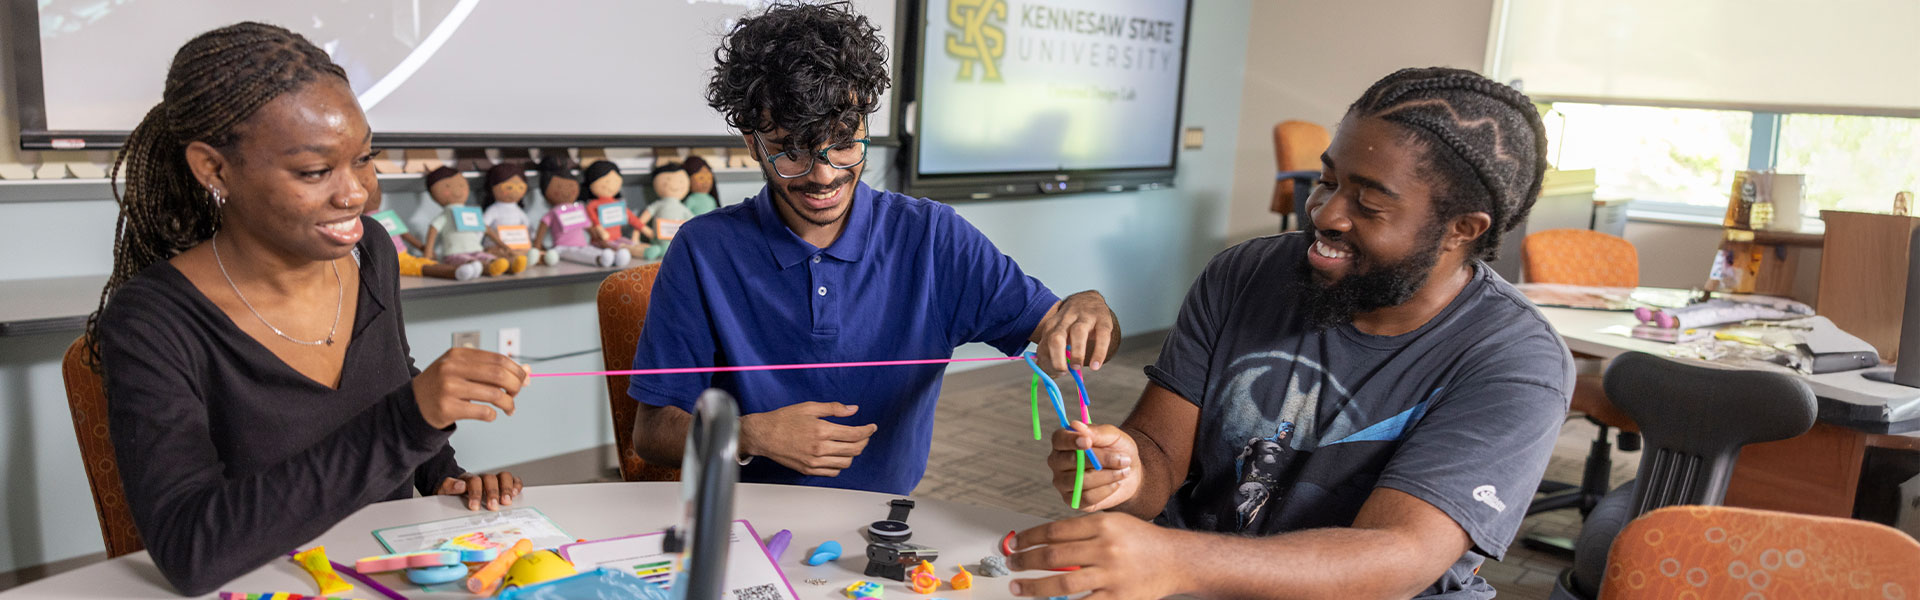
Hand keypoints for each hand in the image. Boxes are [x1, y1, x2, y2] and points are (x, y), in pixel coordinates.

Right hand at [412, 348, 529, 428]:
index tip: (524, 379)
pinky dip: (492, 415)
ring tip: (509, 408)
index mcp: (458, 355)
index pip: (498, 359)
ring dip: (508, 404)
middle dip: (515, 386)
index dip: (516, 370)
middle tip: (516, 394)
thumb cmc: (442, 385)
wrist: (414, 404)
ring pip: (494, 395)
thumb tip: (527, 371)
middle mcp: (452, 368)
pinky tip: (490, 415)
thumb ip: (492, 369)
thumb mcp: (463, 370)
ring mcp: (448, 388)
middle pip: (499, 375)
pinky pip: (482, 412)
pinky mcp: (447, 407)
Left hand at [437, 471, 521, 510]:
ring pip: (504, 477)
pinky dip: (516, 485)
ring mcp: (494, 480)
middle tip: (493, 506)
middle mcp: (482, 477)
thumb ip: (449, 486)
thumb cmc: (452, 493)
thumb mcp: (443, 490)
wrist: (455, 489)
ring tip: (507, 501)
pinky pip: (513, 480)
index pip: (474, 481)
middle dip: (492, 493)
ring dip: (506, 489)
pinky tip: (515, 494)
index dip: (475, 493)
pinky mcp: (503, 484)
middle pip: (490, 479)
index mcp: (468, 479)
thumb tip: (460, 485)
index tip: (474, 506)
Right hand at [738, 402, 876, 476]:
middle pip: (854, 450)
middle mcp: (820, 448)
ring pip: (845, 463)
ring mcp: (814, 462)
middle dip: (864, 441)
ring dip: (853, 454)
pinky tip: (838, 455)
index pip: (855, 434)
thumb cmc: (783, 420)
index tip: (871, 427)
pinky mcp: (808, 470)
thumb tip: (853, 409)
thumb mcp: (809, 407)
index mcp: (822, 430)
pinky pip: (832, 472)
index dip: (867, 430)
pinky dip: (840, 464)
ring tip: (852, 445)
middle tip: (865, 435)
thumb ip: (834, 409)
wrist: (764, 435)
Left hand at [1008, 512, 1187, 599]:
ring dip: (1034, 587)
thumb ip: (1082, 530)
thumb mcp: (1114, 523)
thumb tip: (1044, 540)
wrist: (1176, 560)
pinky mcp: (1117, 598)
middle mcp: (1105, 548)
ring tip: (1018, 587)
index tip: (1015, 544)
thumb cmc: (1142, 541)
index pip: (1054, 531)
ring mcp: (1111, 575)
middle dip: (1026, 561)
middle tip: (1012, 564)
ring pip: (1062, 584)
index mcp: (1102, 525)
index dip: (1029, 538)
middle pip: (1053, 556)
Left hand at [1032, 290, 1119, 373]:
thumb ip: (1051, 351)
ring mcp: (1085, 318)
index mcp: (1054, 324)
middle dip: (1057, 355)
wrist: (1089, 299)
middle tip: (1063, 371)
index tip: (1055, 372)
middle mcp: (1067, 319)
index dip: (1048, 359)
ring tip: (1077, 367)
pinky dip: (1099, 352)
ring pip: (1078, 332)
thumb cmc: (1071, 322)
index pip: (1045, 343)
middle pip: (1057, 336)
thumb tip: (1048, 373)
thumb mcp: (1059, 332)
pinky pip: (1102, 336)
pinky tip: (1096, 366)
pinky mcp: (1103, 320)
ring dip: (1076, 353)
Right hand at [1050, 421, 1138, 511]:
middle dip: (1100, 460)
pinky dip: (1106, 490)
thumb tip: (1076, 426)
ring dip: (1107, 476)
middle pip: (1070, 461)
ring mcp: (1062, 482)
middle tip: (1123, 459)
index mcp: (1063, 441)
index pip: (1059, 439)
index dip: (1071, 440)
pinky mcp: (1073, 500)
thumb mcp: (1113, 436)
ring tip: (1124, 471)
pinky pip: (1087, 498)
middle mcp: (1057, 462)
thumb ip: (1097, 432)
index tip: (1088, 441)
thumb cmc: (1117, 449)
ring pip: (1080, 481)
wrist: (1129, 472)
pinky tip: (1116, 483)